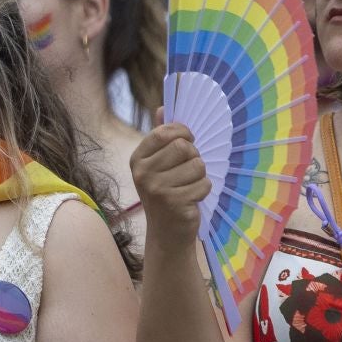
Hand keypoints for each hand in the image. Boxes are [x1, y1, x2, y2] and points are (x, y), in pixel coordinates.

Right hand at [130, 120, 211, 254]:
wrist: (166, 233)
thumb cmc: (166, 193)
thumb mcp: (159, 165)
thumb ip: (161, 137)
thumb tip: (163, 107)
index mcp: (138, 159)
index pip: (165, 132)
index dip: (183, 133)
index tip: (188, 141)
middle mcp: (143, 172)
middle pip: (184, 147)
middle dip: (193, 157)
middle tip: (187, 172)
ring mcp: (157, 188)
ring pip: (197, 165)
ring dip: (200, 176)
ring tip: (188, 187)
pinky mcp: (174, 202)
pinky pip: (204, 183)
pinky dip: (203, 191)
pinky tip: (191, 200)